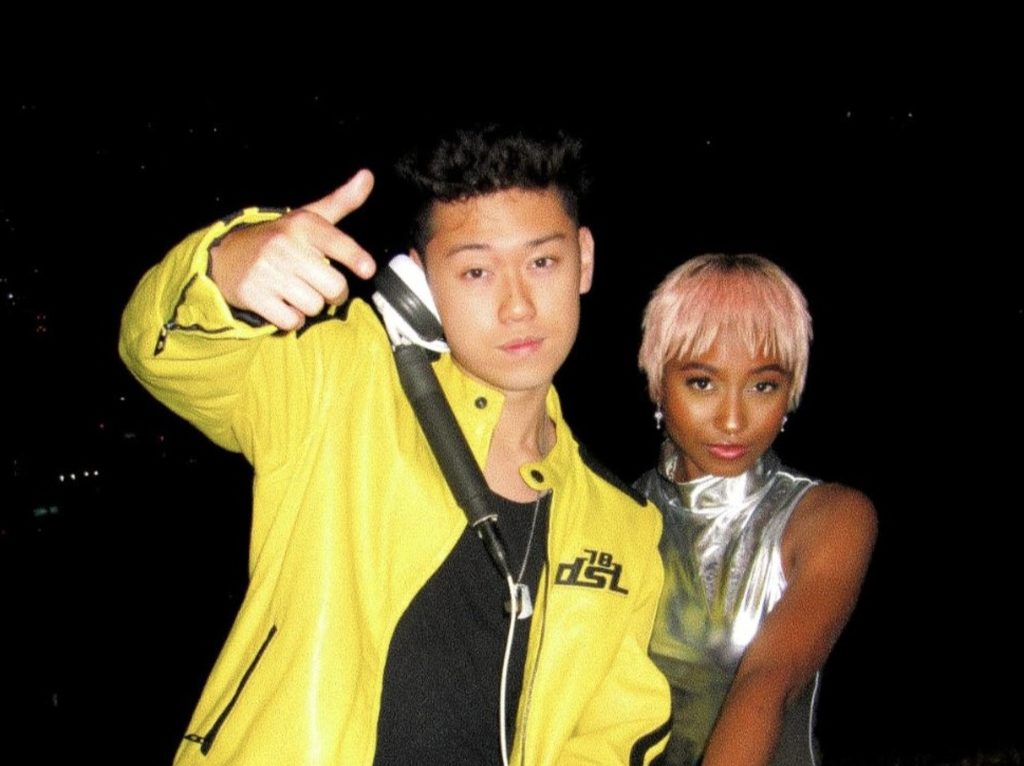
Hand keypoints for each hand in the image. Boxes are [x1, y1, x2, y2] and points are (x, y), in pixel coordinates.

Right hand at [209, 170, 376, 330]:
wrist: (228, 256)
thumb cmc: (280, 239)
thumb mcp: (308, 217)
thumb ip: (341, 202)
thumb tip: (368, 176)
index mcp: (302, 225)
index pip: (336, 242)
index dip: (355, 258)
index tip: (367, 269)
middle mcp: (284, 246)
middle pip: (334, 286)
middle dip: (334, 292)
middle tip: (322, 285)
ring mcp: (267, 270)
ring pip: (314, 306)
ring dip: (310, 306)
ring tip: (296, 290)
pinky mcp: (253, 294)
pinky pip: (292, 321)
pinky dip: (292, 319)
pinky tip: (282, 303)